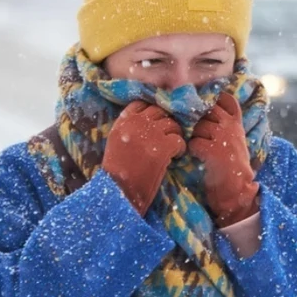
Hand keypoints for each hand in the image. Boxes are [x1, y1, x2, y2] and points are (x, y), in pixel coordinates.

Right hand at [102, 101, 185, 215]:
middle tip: (169, 136)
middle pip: (159, 111)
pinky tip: (175, 157)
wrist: (118, 192)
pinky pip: (179, 140)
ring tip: (172, 148)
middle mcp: (136, 123)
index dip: (152, 112)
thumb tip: (149, 121)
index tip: (157, 122)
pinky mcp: (162, 148)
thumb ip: (129, 128)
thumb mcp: (116, 143)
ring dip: (175, 135)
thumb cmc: (116, 172)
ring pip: (172, 124)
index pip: (142, 104)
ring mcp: (150, 134)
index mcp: (123, 122)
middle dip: (167, 123)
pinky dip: (180, 149)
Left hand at [188, 94, 259, 226]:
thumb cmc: (232, 165)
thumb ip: (224, 124)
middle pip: (207, 110)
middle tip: (199, 134)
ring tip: (200, 150)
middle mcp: (230, 126)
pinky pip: (194, 142)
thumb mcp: (234, 139)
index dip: (214, 100)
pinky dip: (192, 150)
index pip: (226, 99)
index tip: (206, 108)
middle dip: (199, 121)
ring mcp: (223, 137)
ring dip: (194, 137)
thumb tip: (203, 111)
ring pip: (198, 127)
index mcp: (236, 123)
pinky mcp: (214, 150)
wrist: (237, 189)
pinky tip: (198, 157)